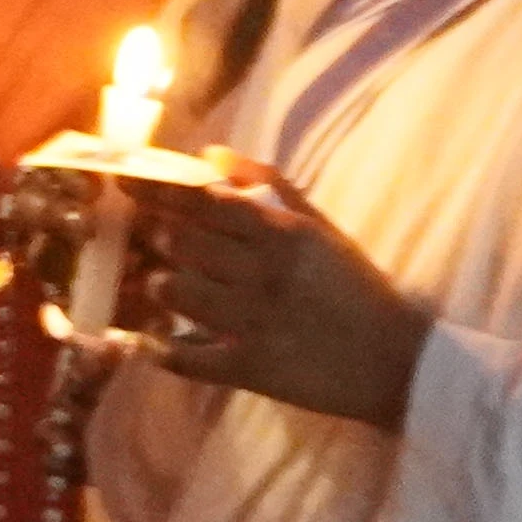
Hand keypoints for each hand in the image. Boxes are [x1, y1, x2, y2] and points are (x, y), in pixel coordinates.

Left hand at [139, 164, 430, 427]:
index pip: (205, 202)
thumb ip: (269, 187)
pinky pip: (187, 358)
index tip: (124, 182)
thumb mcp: (320, 229)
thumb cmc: (353, 288)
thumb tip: (211, 153)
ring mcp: (255, 322)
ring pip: (177, 293)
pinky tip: (145, 344)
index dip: (157, 191)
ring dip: (162, 287)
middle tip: (151, 243)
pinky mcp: (250, 369)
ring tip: (165, 287)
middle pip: (183, 243)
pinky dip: (159, 352)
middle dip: (159, 240)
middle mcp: (264, 273)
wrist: (397, 360)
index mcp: (283, 235)